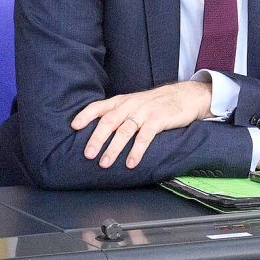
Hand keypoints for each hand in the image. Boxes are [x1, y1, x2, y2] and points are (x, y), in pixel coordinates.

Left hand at [71, 81, 213, 168]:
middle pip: (109, 121)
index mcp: (122, 101)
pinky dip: (137, 151)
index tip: (74, 127)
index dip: (85, 115)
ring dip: (113, 148)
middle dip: (97, 138)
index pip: (99, 106)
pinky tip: (131, 163)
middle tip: (88, 154)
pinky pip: (144, 137)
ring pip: (125, 131)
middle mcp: (130, 105)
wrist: (185, 96)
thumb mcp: (134, 103)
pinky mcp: (159, 119)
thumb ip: (118, 113)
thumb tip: (97, 131)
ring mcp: (145, 112)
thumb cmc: (156, 103)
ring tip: (104, 163)